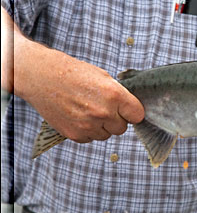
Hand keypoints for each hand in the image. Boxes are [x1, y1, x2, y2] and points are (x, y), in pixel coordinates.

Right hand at [13, 30, 143, 142]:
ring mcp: (88, 125)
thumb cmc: (73, 73)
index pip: (137, 115)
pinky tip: (79, 116)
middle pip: (122, 128)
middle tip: (104, 108)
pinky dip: (87, 131)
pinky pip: (90, 138)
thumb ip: (119, 95)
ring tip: (88, 110)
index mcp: (114, 95)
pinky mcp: (75, 134)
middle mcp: (103, 112)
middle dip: (116, 120)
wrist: (42, 77)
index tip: (128, 111)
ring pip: (106, 135)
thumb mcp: (103, 77)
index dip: (133, 112)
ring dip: (101, 126)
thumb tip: (130, 109)